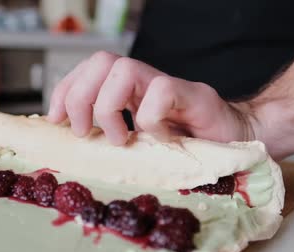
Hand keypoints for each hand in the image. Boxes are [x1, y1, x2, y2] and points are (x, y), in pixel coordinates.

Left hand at [47, 51, 256, 144]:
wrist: (238, 143)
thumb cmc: (187, 148)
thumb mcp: (139, 146)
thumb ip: (111, 138)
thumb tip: (72, 144)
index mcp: (130, 91)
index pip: (88, 70)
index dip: (65, 90)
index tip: (55, 120)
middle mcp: (147, 82)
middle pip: (101, 61)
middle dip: (79, 96)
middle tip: (84, 132)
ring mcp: (170, 86)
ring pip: (124, 68)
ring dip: (109, 107)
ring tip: (120, 139)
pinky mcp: (196, 96)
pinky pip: (162, 91)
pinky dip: (151, 118)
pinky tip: (158, 139)